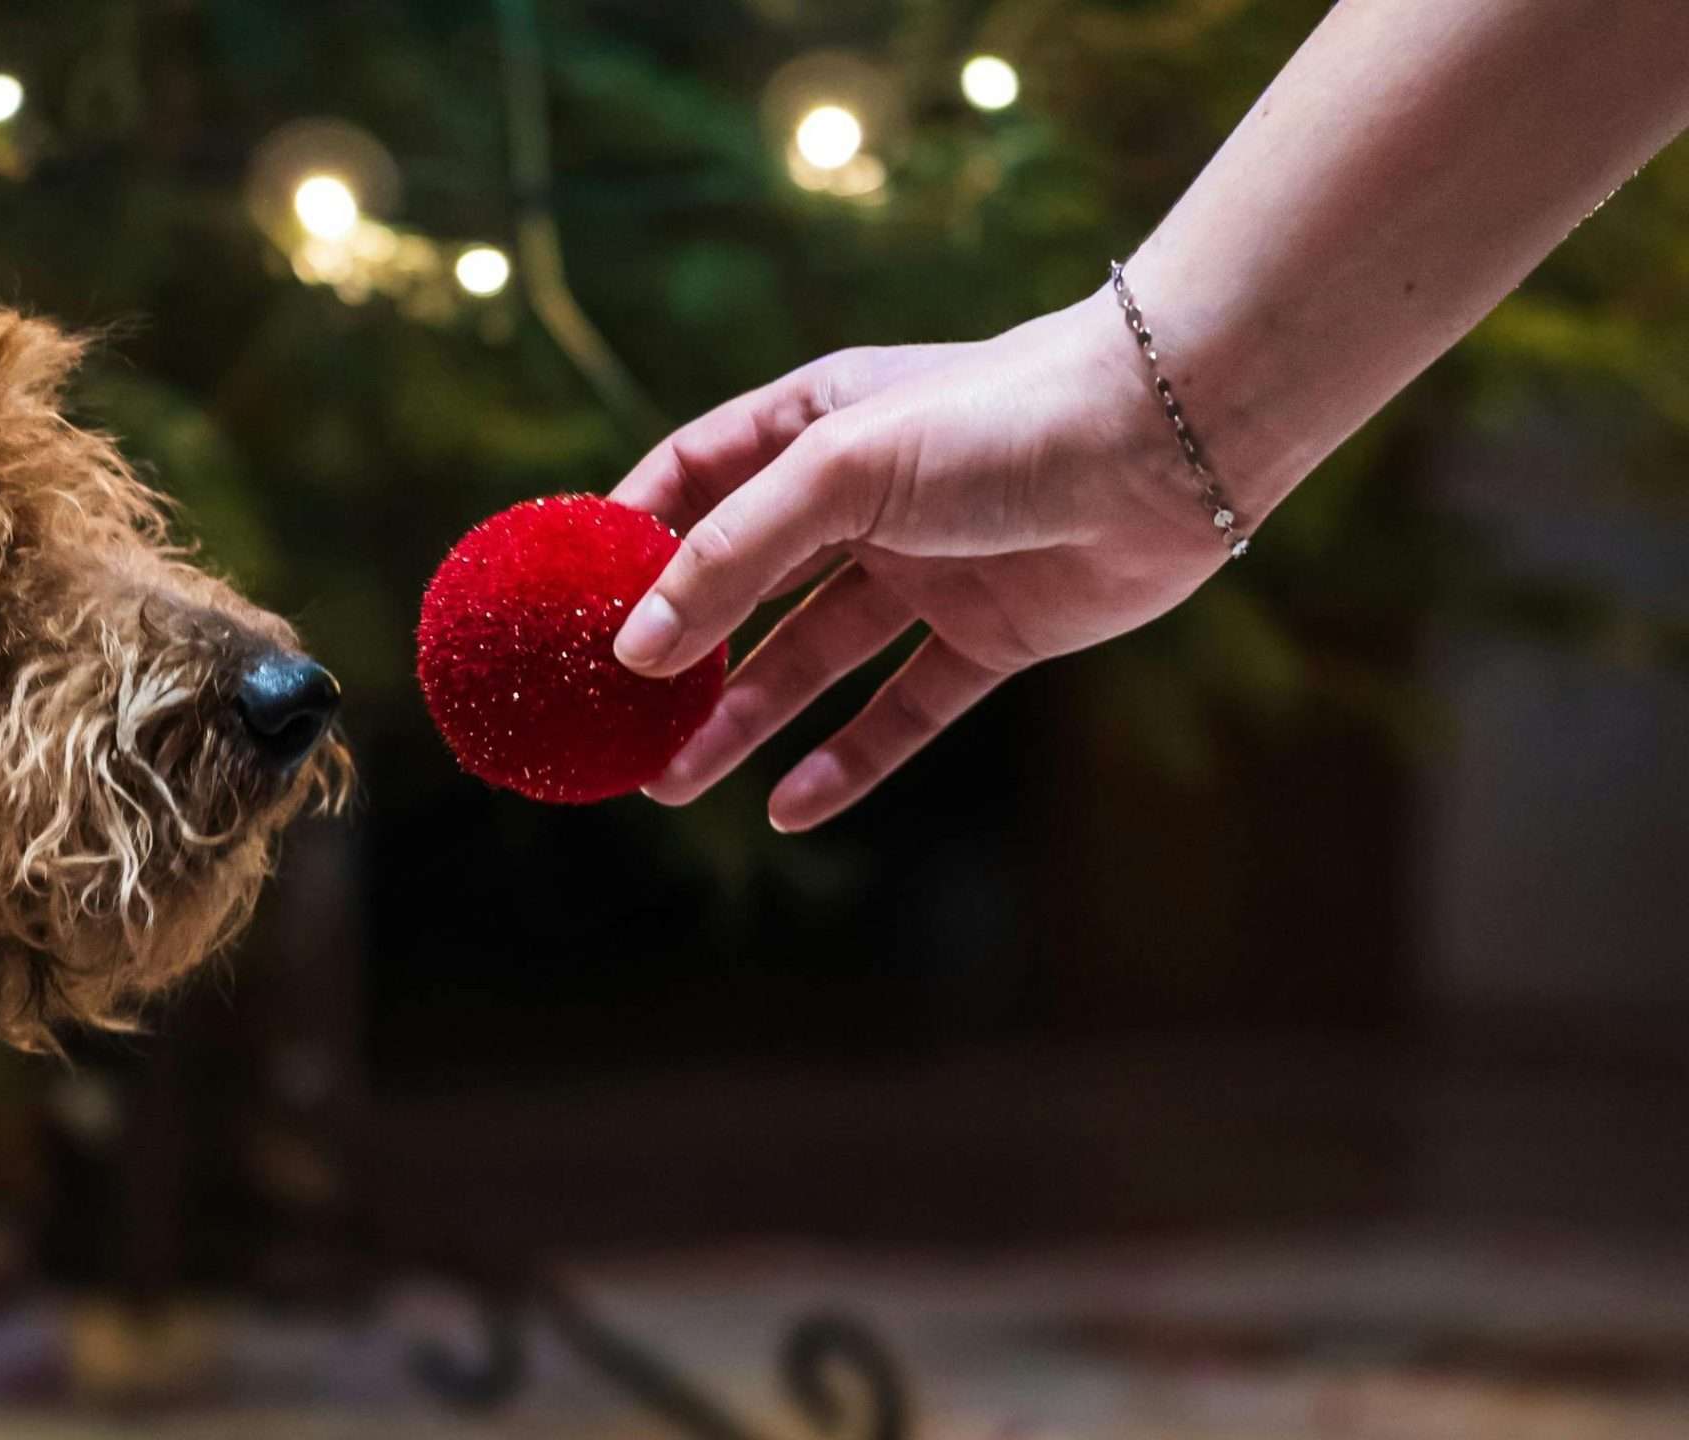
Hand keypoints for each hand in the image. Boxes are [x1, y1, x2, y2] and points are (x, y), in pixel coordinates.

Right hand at [612, 294, 1274, 831]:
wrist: (1172, 440)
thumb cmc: (1000, 418)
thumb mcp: (840, 474)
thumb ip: (733, 557)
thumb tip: (639, 647)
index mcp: (814, 423)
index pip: (691, 477)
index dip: (628, 536)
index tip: (566, 604)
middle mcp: (862, 498)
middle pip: (743, 584)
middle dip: (677, 654)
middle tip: (613, 721)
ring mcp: (926, 569)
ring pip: (809, 658)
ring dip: (740, 719)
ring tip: (670, 781)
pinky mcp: (990, 633)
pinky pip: (902, 709)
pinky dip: (848, 759)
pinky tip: (787, 807)